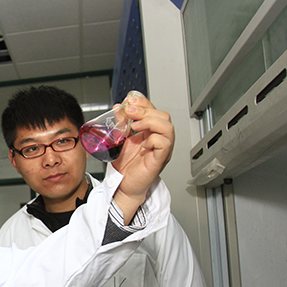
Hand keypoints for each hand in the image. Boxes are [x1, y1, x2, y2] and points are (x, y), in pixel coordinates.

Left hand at [111, 95, 174, 222]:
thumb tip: (118, 108)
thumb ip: (121, 124)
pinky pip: (164, 143)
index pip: (153, 111)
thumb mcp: (120, 139)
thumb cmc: (124, 166)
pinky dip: (153, 139)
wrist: (123, 185)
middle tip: (129, 111)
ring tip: (134, 125)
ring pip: (167, 127)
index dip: (143, 103)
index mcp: (150, 132)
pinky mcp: (160, 159)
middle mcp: (158, 139)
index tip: (128, 101)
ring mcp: (161, 149)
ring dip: (150, 122)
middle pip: (162, 116)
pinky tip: (142, 143)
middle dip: (145, 110)